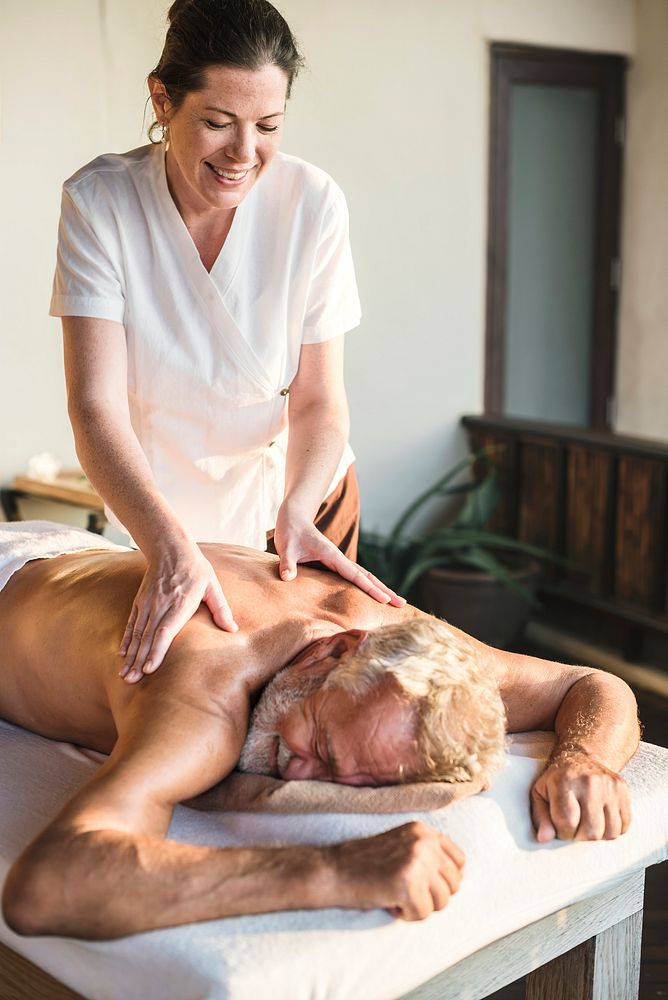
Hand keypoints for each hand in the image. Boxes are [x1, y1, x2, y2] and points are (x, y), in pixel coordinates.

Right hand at [119, 544, 237, 681]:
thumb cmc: (195, 568)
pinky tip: (122, 655)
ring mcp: (148, 604)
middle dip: (139, 661)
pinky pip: (131, 624)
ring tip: (125, 674)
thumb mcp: (212, 585)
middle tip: (132, 681)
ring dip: (131, 655)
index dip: (157, 651)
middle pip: (147, 637)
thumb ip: (221, 608)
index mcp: (180, 603)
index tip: (150, 669)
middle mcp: (160, 605)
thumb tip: (232, 629)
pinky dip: (126, 640)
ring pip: (137, 633)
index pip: (165, 630)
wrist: (169, 548)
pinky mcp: (140, 602)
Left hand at [273, 506, 404, 606]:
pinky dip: (367, 586)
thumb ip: (287, 563)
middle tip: (402, 604)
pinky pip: (355, 577)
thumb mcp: (286, 547)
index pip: (355, 575)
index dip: (370, 589)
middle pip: (367, 577)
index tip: (385, 600)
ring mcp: (339, 561)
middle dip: (385, 590)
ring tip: (396, 601)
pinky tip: (373, 594)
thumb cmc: (290, 531)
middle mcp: (339, 558)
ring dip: (380, 588)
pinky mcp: (335, 564)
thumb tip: (287, 578)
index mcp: (332, 555)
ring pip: (364, 577)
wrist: (294, 517)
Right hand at [328, 821, 464, 920]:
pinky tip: (390, 903)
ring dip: (420, 907)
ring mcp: (417, 860)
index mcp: (423, 830)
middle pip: (454, 884)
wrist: (333, 871)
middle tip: (405, 894)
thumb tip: (457, 878)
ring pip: (442, 902)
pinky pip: (423, 914)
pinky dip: (407, 916)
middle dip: (432, 896)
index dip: (443, 880)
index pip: (459, 861)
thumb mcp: (400, 845)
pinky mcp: (407, 883)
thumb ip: (427, 854)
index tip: (423, 885)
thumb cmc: (364, 863)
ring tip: (397, 897)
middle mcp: (424, 841)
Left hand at [530, 752, 631, 841]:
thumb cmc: (558, 780)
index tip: (561, 827)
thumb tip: (545, 838)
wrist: (580, 758)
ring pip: (610, 832)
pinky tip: (602, 820)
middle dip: (581, 837)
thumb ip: (540, 817)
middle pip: (592, 831)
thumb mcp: (540, 794)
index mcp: (564, 781)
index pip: (567, 822)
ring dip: (598, 835)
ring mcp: (609, 786)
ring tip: (588, 824)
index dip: (563, 833)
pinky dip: (613, 829)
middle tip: (575, 827)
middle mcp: (589, 782)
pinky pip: (624, 825)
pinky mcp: (623, 790)